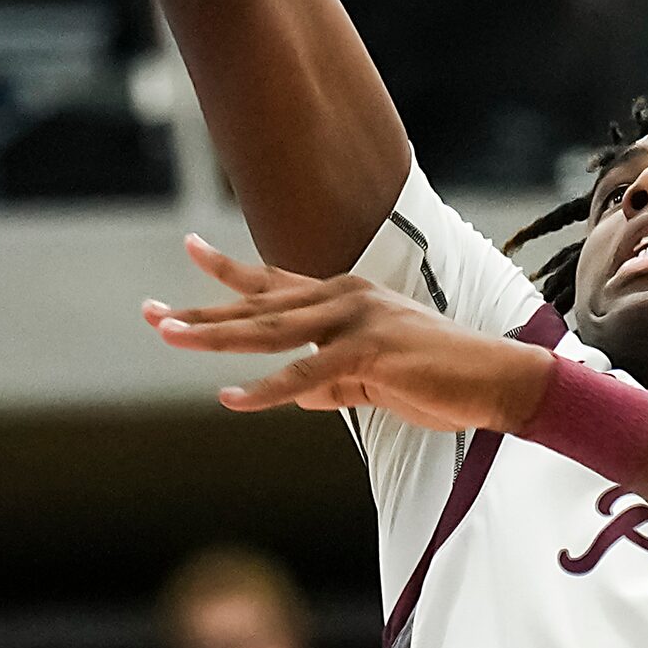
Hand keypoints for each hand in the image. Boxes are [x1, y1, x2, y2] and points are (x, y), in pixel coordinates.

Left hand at [145, 235, 553, 432]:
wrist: (496, 380)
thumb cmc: (440, 380)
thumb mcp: (373, 382)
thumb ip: (332, 383)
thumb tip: (296, 394)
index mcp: (347, 299)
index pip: (277, 283)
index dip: (230, 270)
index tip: (190, 250)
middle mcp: (347, 298)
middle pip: (260, 306)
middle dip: (202, 310)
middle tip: (151, 315)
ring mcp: (358, 320)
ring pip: (272, 331)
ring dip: (217, 336)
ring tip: (171, 336)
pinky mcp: (370, 351)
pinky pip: (307, 373)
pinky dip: (268, 389)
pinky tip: (232, 397)